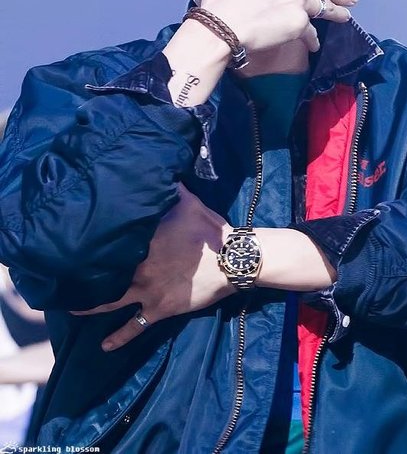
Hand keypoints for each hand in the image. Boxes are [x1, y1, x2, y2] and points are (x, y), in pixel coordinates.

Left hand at [71, 183, 234, 350]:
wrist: (231, 261)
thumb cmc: (209, 232)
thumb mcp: (190, 203)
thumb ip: (172, 190)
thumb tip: (162, 171)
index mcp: (144, 243)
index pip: (112, 244)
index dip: (94, 244)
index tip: (76, 244)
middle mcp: (139, 269)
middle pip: (104, 275)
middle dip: (83, 277)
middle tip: (64, 280)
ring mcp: (147, 291)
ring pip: (111, 302)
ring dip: (90, 307)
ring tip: (72, 310)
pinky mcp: (160, 309)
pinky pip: (135, 326)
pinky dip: (119, 337)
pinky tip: (104, 346)